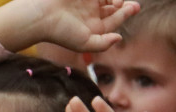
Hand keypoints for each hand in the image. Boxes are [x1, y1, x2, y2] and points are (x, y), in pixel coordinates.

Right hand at [0, 0, 139, 54]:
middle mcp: (91, 14)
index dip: (126, 13)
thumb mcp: (84, 43)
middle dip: (125, 4)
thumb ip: (102, 44)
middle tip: (133, 2)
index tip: (134, 8)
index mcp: (93, 28)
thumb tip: (119, 38)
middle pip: (113, 7)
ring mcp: (86, 1)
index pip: (114, 20)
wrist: (42, 15)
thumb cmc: (61, 32)